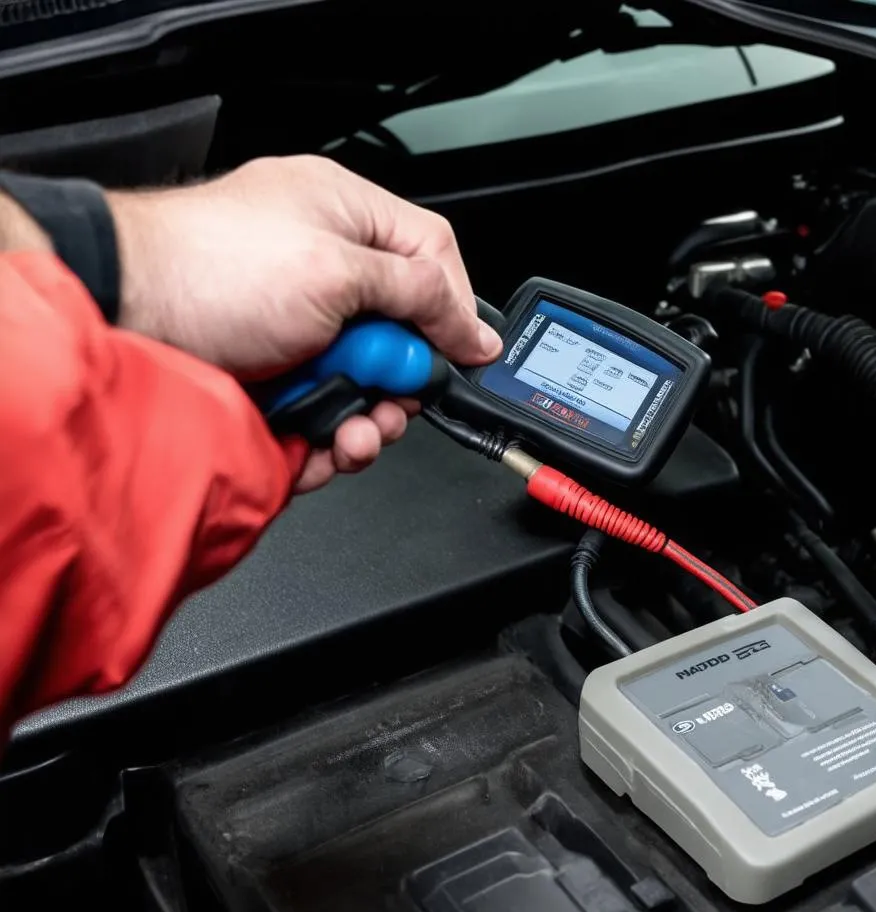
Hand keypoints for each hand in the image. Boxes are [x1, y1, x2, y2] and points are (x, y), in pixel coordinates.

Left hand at [107, 156, 501, 490]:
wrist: (124, 317)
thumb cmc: (207, 267)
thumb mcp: (335, 267)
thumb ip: (417, 293)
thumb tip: (472, 326)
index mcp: (345, 219)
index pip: (431, 257)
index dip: (454, 309)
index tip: (463, 356)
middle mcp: (326, 273)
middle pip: (402, 336)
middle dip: (400, 383)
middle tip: (388, 400)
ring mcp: (300, 330)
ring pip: (366, 386)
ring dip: (367, 421)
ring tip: (352, 436)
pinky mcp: (278, 378)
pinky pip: (325, 414)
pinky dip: (328, 439)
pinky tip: (320, 447)